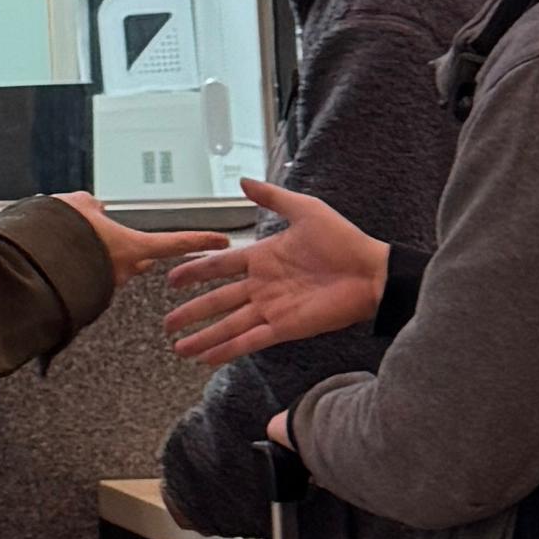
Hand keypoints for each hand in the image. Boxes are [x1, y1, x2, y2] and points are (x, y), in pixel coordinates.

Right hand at [56, 194, 213, 286]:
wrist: (33, 267)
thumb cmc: (61, 237)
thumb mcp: (77, 206)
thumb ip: (91, 207)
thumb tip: (94, 209)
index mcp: (131, 247)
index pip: (175, 242)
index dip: (200, 240)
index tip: (222, 240)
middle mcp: (124, 269)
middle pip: (140, 256)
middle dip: (132, 246)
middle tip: (115, 234)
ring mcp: (105, 284)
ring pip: (110, 265)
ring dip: (98, 254)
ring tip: (72, 240)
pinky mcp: (87, 293)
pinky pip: (90, 275)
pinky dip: (81, 265)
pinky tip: (63, 254)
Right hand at [163, 181, 389, 366]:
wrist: (371, 273)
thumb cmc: (344, 241)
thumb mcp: (305, 210)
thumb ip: (272, 198)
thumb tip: (243, 181)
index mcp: (263, 257)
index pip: (220, 265)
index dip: (195, 271)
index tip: (173, 279)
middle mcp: (262, 286)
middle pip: (217, 300)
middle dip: (191, 312)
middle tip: (167, 323)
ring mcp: (271, 308)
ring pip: (227, 325)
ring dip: (203, 336)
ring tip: (179, 348)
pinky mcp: (283, 327)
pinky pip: (248, 340)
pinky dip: (227, 349)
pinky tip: (206, 358)